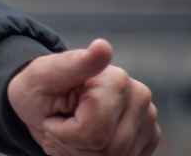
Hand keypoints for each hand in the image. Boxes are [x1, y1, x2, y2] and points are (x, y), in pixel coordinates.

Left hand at [9, 39, 160, 155]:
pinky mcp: (149, 136)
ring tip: (73, 128)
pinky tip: (90, 138)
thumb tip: (103, 46)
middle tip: (61, 123)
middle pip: (106, 147)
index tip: (53, 113)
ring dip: (85, 150)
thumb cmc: (41, 88)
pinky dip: (99, 154)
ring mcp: (147, 118)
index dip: (62, 131)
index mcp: (116, 79)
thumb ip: (74, 64)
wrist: (48, 100)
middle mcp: (139, 96)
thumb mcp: (42, 76)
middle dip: (74, 142)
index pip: (91, 131)